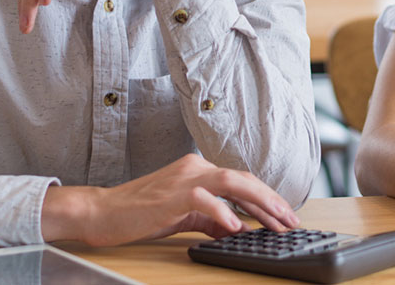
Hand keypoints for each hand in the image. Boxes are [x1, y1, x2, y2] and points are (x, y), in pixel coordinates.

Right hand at [41, 153, 299, 245]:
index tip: (285, 216)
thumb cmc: (140, 213)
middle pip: (243, 178)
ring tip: (275, 222)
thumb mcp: (183, 215)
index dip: (266, 198)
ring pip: (232, 182)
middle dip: (272, 201)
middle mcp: (195, 167)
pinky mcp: (173, 193)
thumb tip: (236, 228)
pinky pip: (205, 199)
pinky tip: (236, 227)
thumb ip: (210, 219)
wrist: (102, 211)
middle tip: (291, 221)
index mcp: (198, 169)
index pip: (241, 181)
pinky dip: (223, 212)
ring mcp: (185, 178)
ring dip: (258, 202)